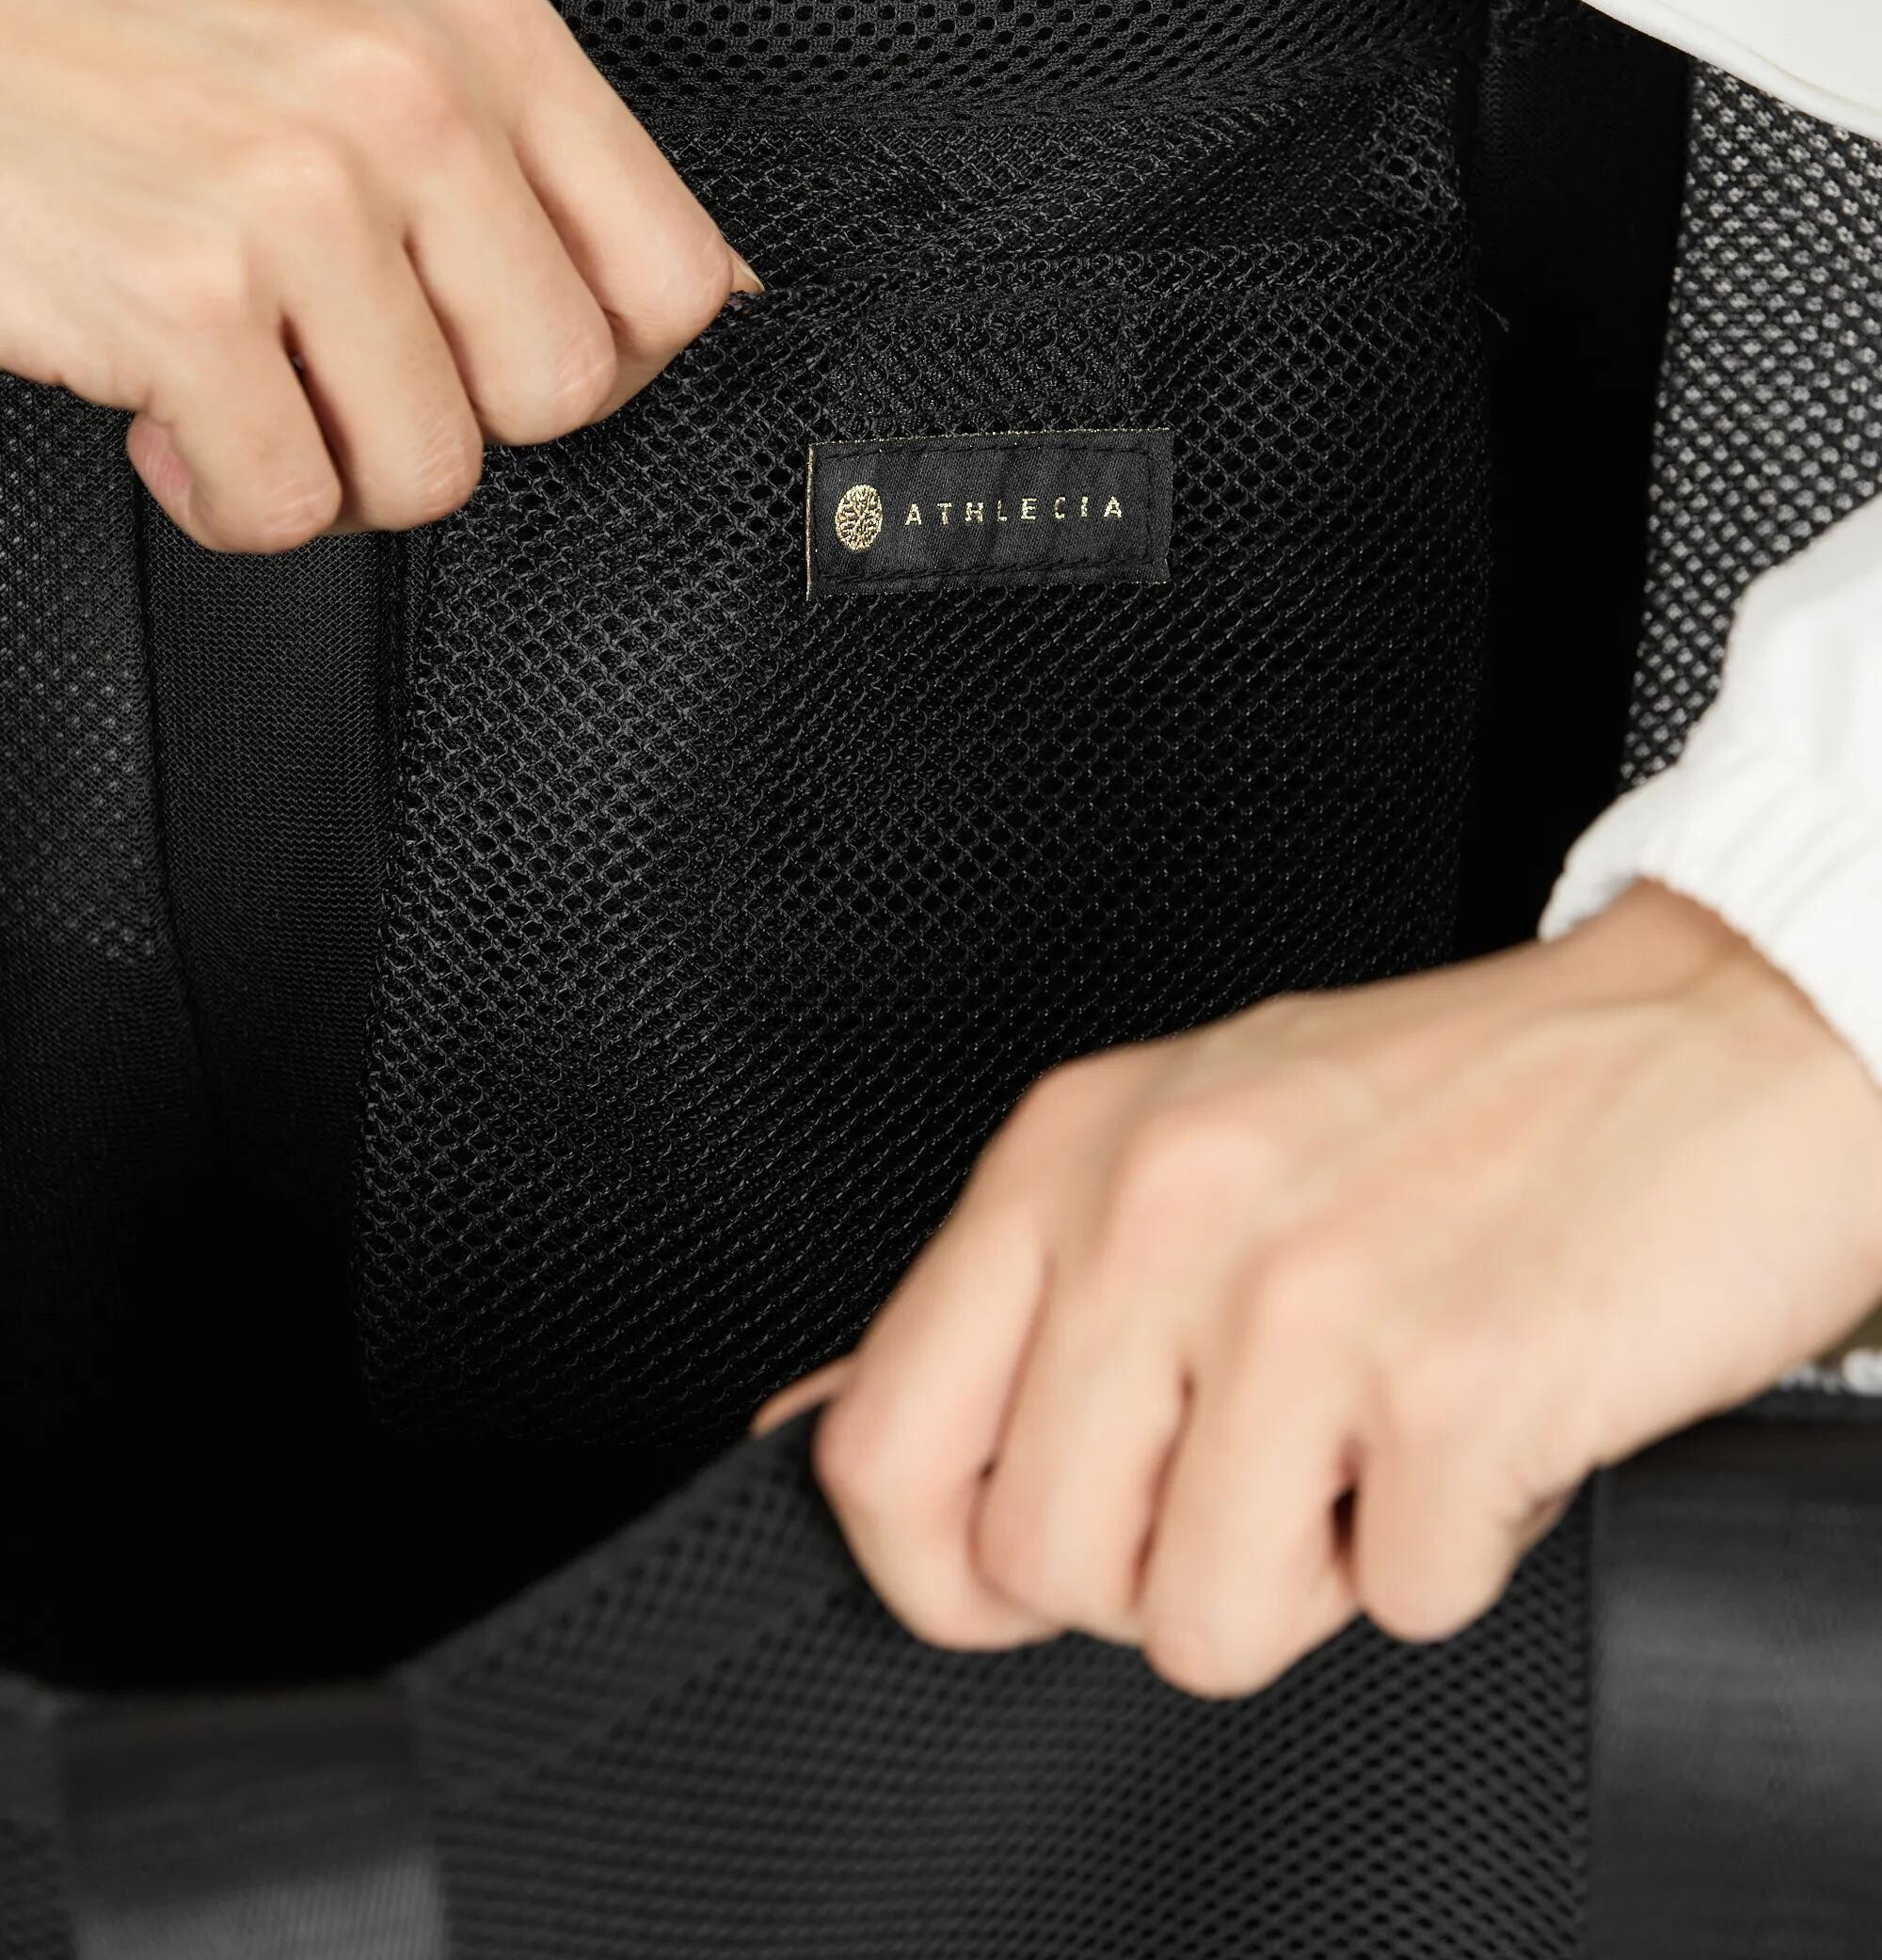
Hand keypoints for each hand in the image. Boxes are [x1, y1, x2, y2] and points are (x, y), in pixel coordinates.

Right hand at [0, 0, 753, 550]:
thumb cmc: (104, 24)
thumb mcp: (351, 20)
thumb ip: (517, 147)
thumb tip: (697, 297)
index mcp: (475, 26)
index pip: (671, 269)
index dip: (611, 362)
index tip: (509, 360)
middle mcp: (408, 99)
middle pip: (562, 389)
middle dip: (455, 417)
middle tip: (352, 376)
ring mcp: (301, 197)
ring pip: (431, 468)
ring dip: (333, 467)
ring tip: (252, 391)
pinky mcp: (187, 299)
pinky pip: (285, 502)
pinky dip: (225, 497)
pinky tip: (171, 421)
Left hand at [753, 883, 1881, 1695]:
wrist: (1717, 1031)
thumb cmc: (1465, 1095)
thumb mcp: (1185, 1141)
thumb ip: (1008, 1299)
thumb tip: (817, 1427)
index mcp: (1077, 1152)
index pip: (880, 1445)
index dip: (940, 1568)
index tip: (1019, 1575)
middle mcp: (1167, 1212)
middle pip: (1044, 1567)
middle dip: (1163, 1562)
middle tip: (1275, 1456)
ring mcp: (1308, 1300)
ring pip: (1202, 1627)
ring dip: (1315, 1569)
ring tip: (1385, 1429)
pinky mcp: (1456, 1386)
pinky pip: (1397, 1607)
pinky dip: (1459, 1546)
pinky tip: (1491, 1417)